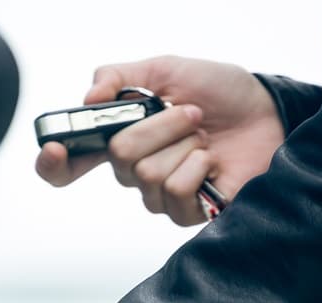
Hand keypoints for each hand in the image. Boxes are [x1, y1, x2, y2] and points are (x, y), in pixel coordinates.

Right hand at [35, 55, 284, 225]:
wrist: (267, 111)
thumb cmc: (220, 92)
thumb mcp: (166, 69)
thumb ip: (120, 76)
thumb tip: (89, 97)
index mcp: (121, 139)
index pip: (70, 165)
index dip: (54, 164)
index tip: (55, 149)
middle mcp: (135, 171)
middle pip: (119, 157)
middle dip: (158, 126)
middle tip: (187, 113)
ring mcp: (160, 195)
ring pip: (147, 174)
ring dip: (182, 142)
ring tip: (204, 136)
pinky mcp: (188, 213)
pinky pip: (175, 193)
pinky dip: (198, 166)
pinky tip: (213, 162)